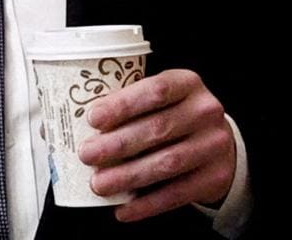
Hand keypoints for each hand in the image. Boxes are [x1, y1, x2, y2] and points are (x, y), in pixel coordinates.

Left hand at [77, 69, 235, 221]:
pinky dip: (147, 204)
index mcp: (187, 83)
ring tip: (99, 184)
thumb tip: (73, 125)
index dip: (123, 105)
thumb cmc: (175, 116)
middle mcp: (205, 111)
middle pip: (159, 128)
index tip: (93, 118)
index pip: (156, 90)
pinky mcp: (215, 177)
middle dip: (118, 144)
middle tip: (87, 155)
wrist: (218, 144)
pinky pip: (178, 193)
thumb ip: (127, 106)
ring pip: (167, 163)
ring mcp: (214, 145)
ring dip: (128, 176)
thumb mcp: (160, 100)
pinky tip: (123, 208)